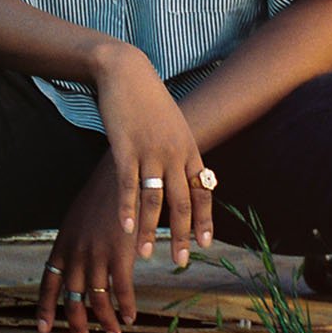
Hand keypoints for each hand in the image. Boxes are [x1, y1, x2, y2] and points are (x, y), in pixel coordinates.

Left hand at [36, 154, 137, 332]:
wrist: (121, 175)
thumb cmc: (102, 195)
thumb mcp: (78, 219)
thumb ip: (75, 243)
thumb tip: (76, 262)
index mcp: (63, 245)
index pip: (48, 283)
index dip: (45, 308)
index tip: (43, 328)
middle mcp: (76, 254)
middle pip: (72, 298)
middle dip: (76, 324)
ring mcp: (97, 256)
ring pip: (97, 300)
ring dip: (105, 322)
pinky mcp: (120, 254)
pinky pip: (121, 291)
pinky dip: (126, 307)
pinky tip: (131, 316)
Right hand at [89, 44, 215, 269]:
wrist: (127, 71)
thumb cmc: (148, 100)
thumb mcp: (173, 125)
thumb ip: (180, 151)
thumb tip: (187, 174)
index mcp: (189, 148)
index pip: (202, 191)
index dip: (205, 219)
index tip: (206, 244)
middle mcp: (174, 154)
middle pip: (182, 202)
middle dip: (183, 235)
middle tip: (182, 261)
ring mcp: (150, 152)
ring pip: (155, 200)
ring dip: (152, 231)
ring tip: (147, 255)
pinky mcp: (126, 149)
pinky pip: (128, 187)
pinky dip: (128, 210)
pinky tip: (126, 230)